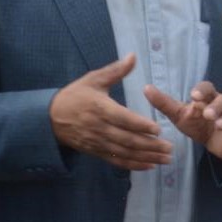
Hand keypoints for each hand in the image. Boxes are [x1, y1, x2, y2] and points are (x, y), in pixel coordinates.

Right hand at [48, 54, 173, 170]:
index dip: (141, 125)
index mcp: (100, 108)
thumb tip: (133, 56)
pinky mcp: (97, 152)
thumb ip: (115, 70)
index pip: (123, 119)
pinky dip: (133, 165)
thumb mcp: (93, 79)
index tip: (158, 129)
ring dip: (146, 157)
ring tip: (165, 160)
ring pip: (125, 152)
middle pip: (128, 139)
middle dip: (150, 145)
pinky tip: (149, 166)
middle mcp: (100, 128)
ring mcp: (98, 142)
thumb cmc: (75, 95)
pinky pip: (117, 161)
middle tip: (170, 148)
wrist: (51, 118)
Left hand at [143, 81, 221, 160]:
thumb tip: (145, 87)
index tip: (194, 96)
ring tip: (219, 125)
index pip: (207, 88)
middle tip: (207, 114)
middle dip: (216, 106)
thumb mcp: (178, 114)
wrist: (212, 142)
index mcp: (207, 99)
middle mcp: (221, 106)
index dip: (202, 90)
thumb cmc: (195, 123)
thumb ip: (163, 103)